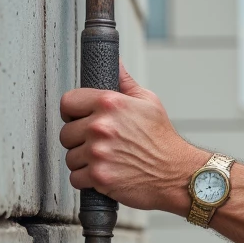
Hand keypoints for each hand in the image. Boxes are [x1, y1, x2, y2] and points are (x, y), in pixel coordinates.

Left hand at [60, 64, 201, 212]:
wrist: (177, 173)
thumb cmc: (163, 140)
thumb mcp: (148, 102)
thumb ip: (125, 82)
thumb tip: (115, 62)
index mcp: (109, 103)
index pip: (68, 102)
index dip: (72, 112)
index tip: (78, 120)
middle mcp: (101, 126)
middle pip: (66, 133)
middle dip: (79, 140)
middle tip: (99, 144)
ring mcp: (98, 153)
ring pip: (70, 157)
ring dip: (83, 161)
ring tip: (105, 160)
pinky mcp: (99, 177)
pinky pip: (75, 178)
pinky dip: (87, 180)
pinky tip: (104, 174)